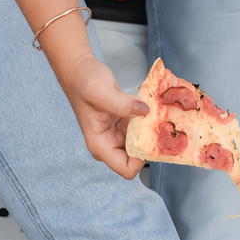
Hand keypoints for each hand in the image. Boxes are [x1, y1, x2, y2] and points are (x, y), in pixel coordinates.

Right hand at [58, 54, 148, 178]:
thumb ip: (122, 104)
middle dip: (150, 143)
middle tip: (160, 123)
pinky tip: (152, 106)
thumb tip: (145, 111)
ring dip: (152, 130)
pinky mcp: (123, 124)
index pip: (127, 169)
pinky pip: (141, 129)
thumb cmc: (83, 81)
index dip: (142, 159)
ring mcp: (117, 135)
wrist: (79, 69)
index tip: (151, 137)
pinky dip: (148, 120)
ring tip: (158, 112)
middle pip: (137, 158)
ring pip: (142, 143)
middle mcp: (109, 144)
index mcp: (101, 145)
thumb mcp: (100, 91)